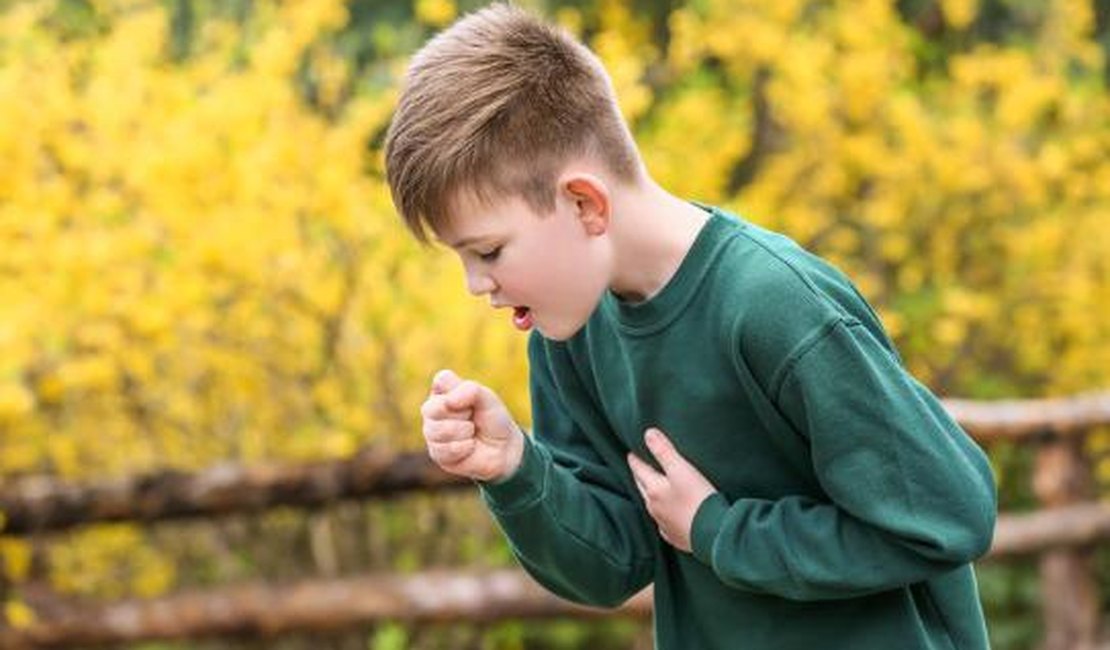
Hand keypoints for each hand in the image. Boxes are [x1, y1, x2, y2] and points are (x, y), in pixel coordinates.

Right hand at [420, 369, 524, 481]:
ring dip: (463, 432)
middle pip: (432, 408)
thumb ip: (470, 390)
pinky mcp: (436, 453)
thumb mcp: (488, 398)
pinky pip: (443, 449)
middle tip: (472, 418)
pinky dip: (463, 448)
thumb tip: (448, 402)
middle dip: (461, 414)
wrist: (503, 449)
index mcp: (444, 390)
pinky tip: (469, 447)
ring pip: (436, 430)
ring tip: (471, 433)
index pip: (442, 380)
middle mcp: (433, 409)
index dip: (460, 391)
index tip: (473, 400)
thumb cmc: (493, 420)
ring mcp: (432, 431)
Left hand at [627, 428, 717, 552]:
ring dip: (650, 494)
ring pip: (652, 505)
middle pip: (642, 487)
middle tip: (638, 466)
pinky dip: (663, 515)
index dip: (635, 459)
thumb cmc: (697, 499)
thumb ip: (664, 450)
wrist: (713, 534)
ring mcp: (663, 523)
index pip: (638, 470)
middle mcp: (654, 507)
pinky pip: (664, 523)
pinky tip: (668, 514)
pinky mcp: (675, 535)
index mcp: (653, 490)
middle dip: (639, 475)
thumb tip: (648, 433)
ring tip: (652, 487)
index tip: (631, 452)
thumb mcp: (681, 469)